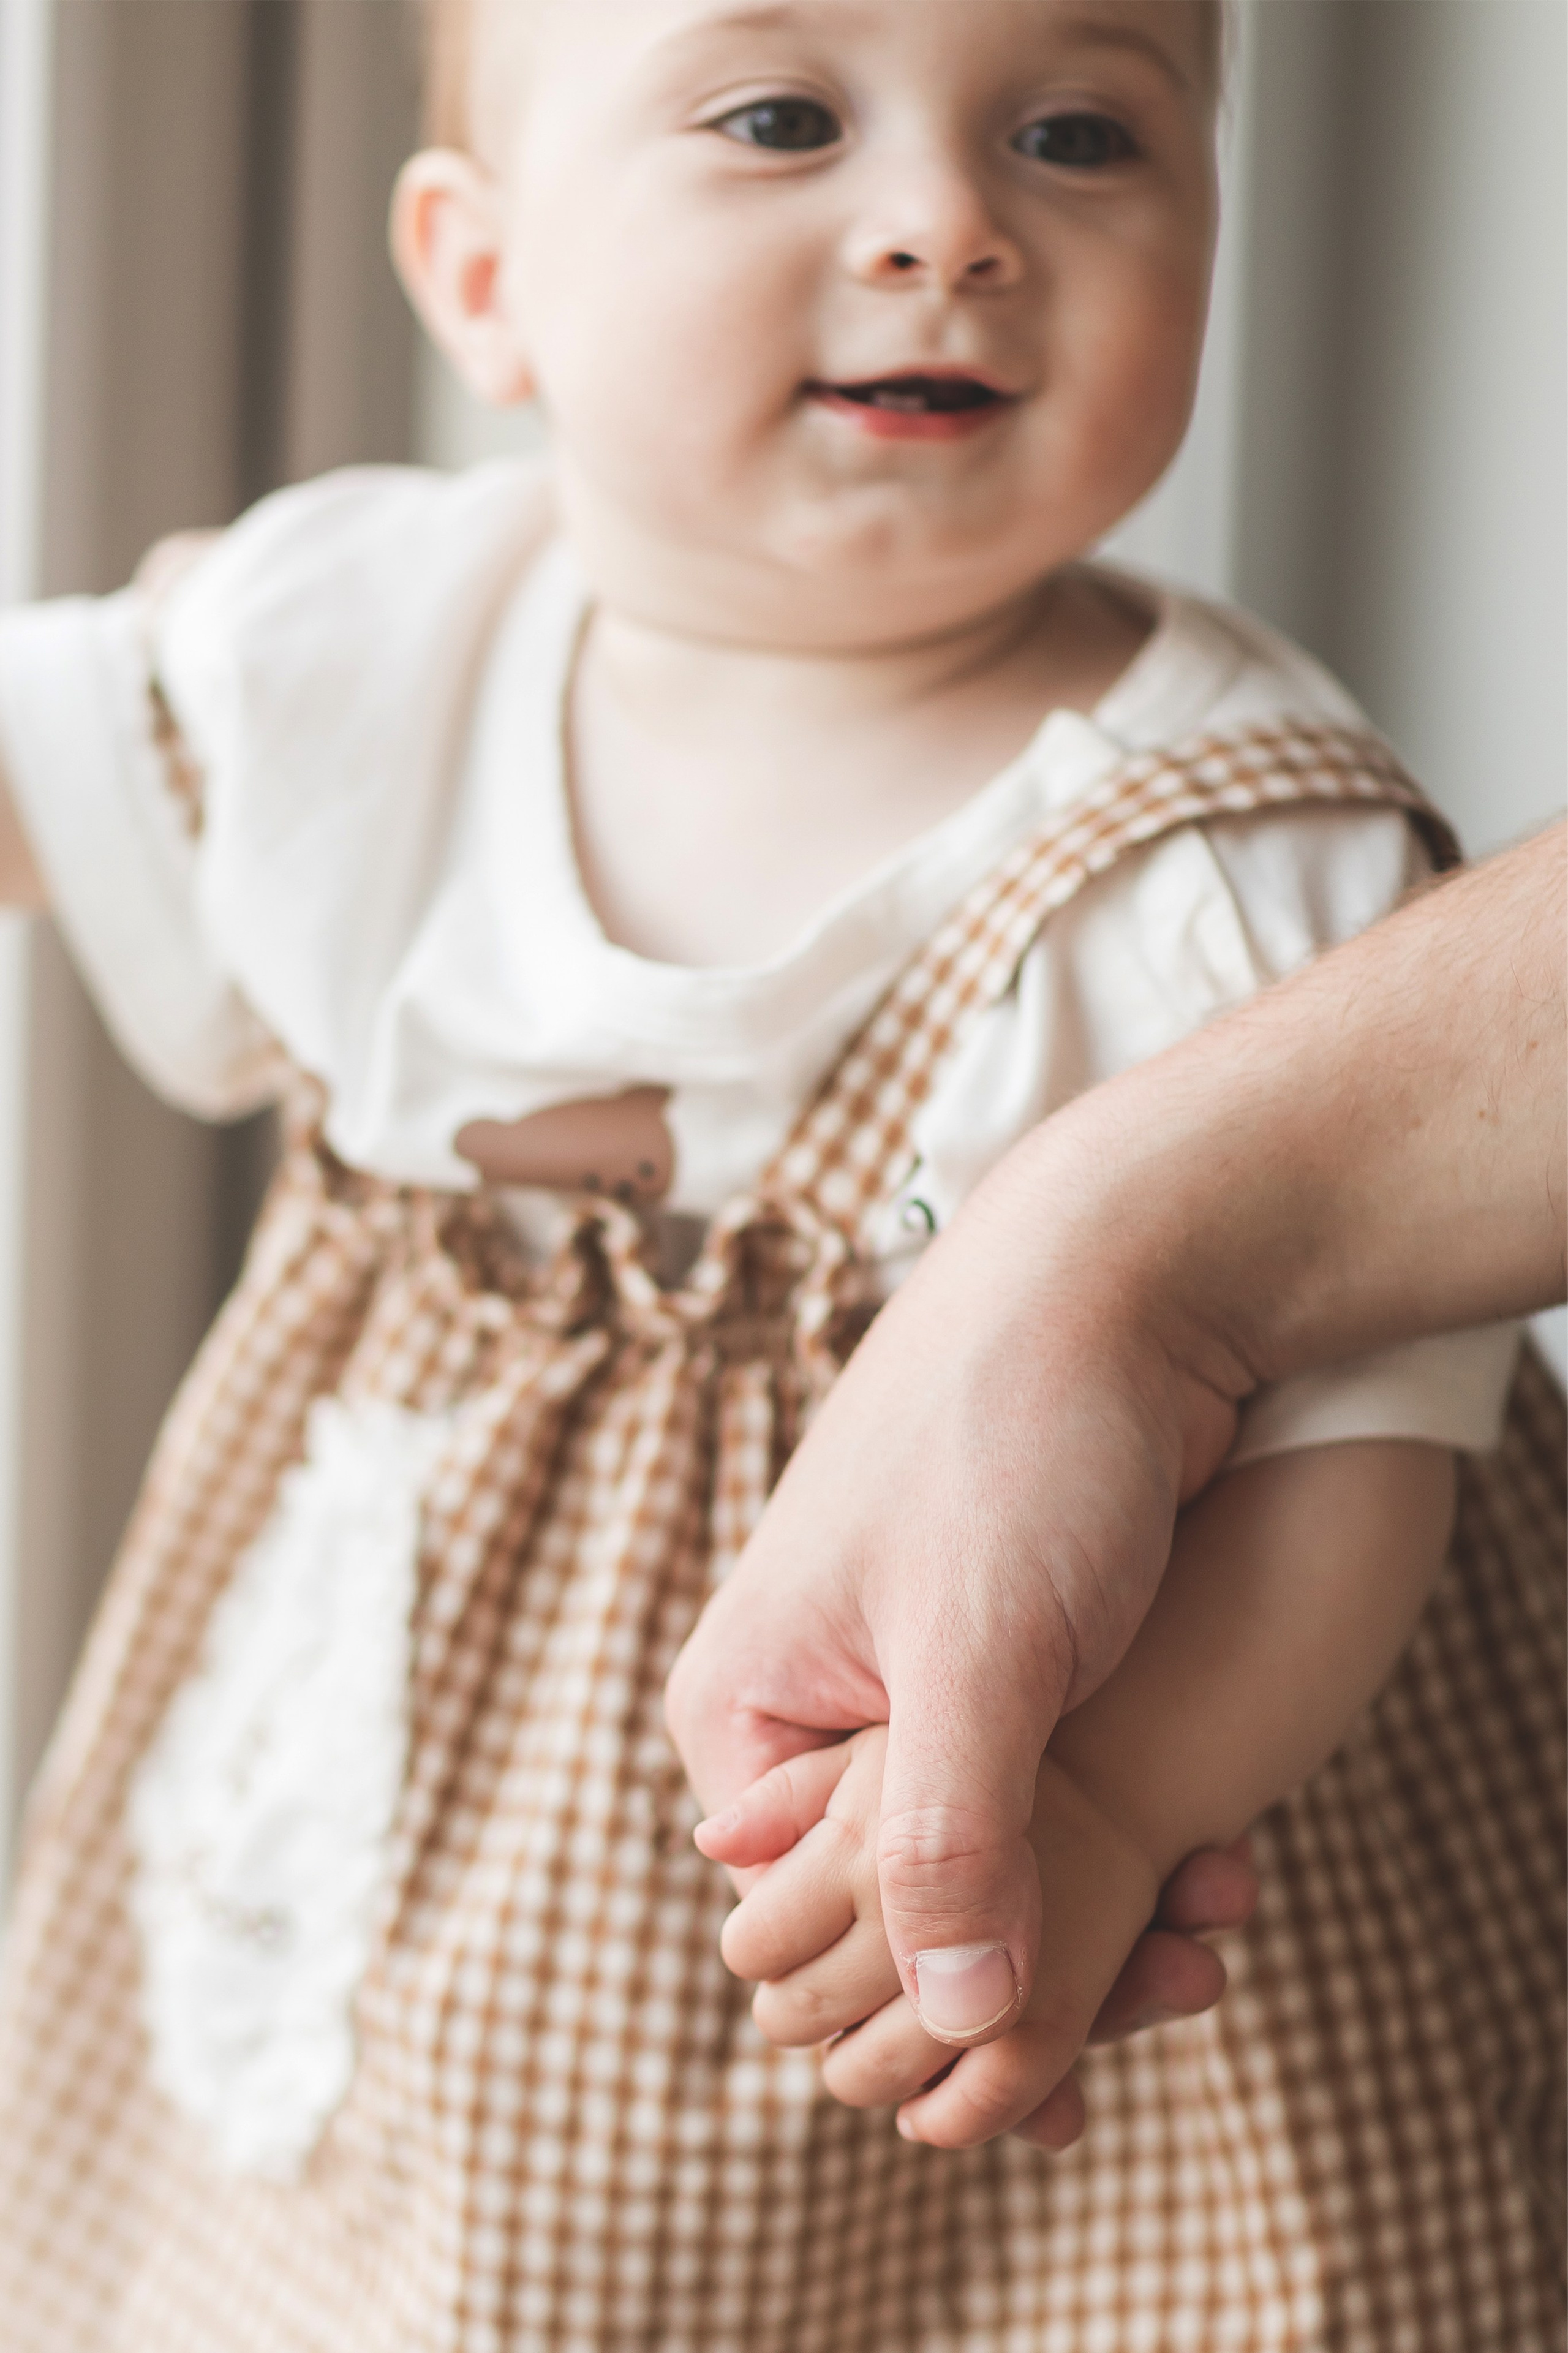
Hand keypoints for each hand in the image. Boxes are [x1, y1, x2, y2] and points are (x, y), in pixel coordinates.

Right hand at [668, 826, 1564, 2049]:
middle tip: (1180, 1977)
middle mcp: (807, 1702)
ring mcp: (902, 1673)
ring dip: (1097, 1906)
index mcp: (743, 1713)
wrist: (1117, 1274)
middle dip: (1034, 1960)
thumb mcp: (980, 1647)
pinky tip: (1216, 1862)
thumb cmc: (1018, 1437)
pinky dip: (1120, 1837)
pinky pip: (1042, 1790)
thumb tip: (960, 2024)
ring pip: (990, 1853)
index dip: (929, 2002)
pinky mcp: (995, 1652)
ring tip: (1215, 1919)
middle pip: (903, 1902)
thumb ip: (954, 1838)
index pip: (808, 1931)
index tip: (1062, 2054)